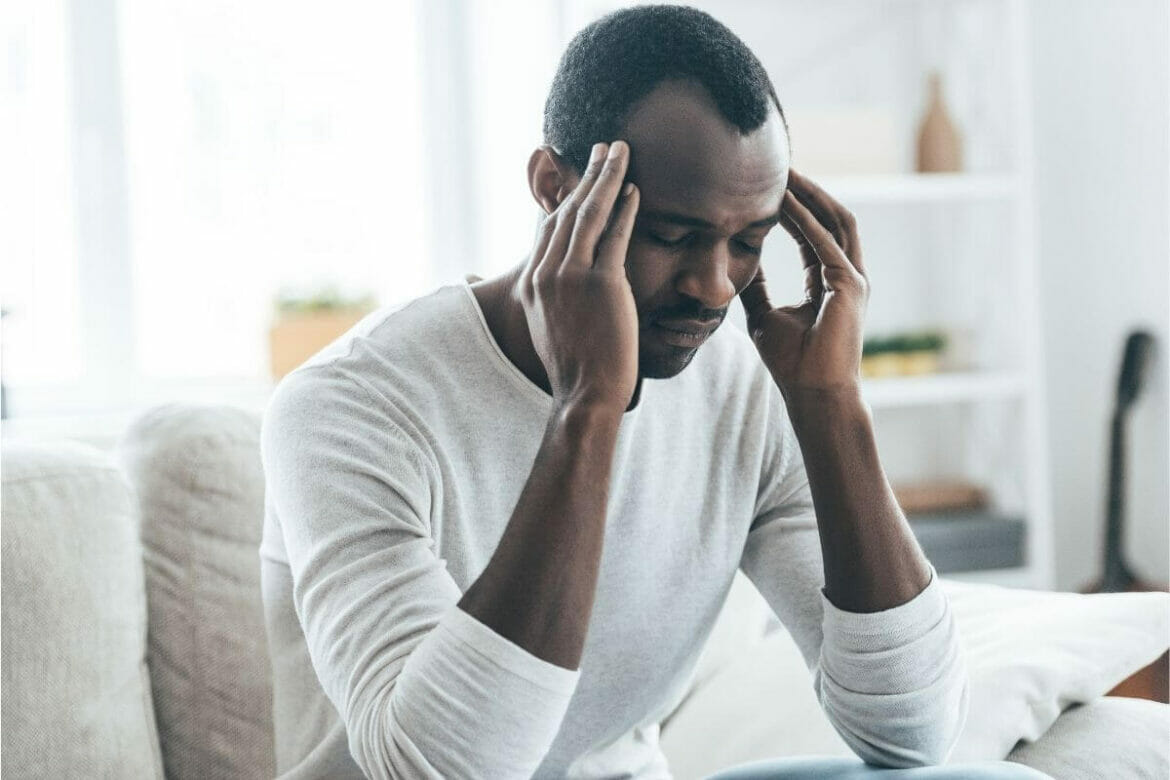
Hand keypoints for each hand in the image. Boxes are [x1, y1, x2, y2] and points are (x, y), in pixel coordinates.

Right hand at [519, 140, 641, 412]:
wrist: (586, 394)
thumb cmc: (576, 367)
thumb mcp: (550, 326)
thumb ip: (553, 297)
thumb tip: (563, 284)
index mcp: (532, 283)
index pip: (550, 228)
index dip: (568, 197)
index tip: (582, 177)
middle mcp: (546, 274)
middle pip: (568, 211)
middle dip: (588, 175)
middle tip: (603, 149)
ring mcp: (571, 276)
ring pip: (589, 215)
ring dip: (606, 178)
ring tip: (620, 153)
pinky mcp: (600, 283)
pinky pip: (615, 235)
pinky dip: (625, 208)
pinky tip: (634, 189)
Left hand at [739, 169, 868, 397]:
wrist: (813, 394)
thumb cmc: (793, 363)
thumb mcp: (764, 314)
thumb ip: (756, 287)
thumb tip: (735, 264)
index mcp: (829, 280)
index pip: (814, 231)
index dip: (794, 207)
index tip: (770, 186)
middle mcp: (847, 274)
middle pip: (830, 217)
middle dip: (807, 190)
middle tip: (780, 165)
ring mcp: (853, 278)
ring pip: (835, 221)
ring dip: (810, 195)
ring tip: (785, 173)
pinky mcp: (850, 286)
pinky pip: (826, 242)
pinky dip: (805, 220)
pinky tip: (784, 203)